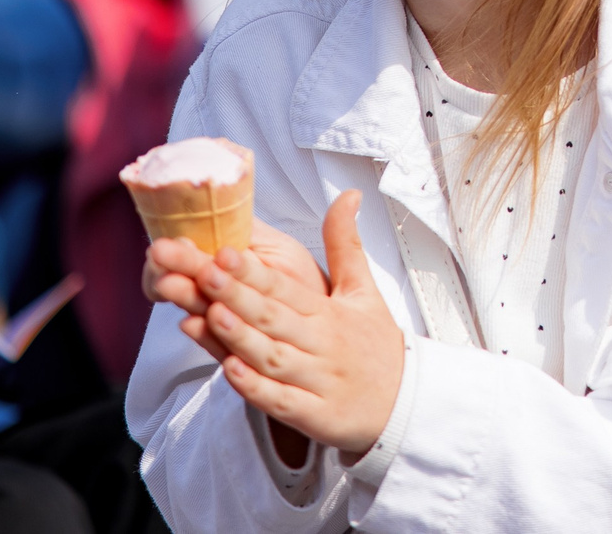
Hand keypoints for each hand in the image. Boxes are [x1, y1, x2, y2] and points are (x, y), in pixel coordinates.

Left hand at [152, 194, 403, 457]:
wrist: (407, 402)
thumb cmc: (376, 343)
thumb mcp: (365, 290)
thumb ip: (345, 245)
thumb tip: (347, 196)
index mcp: (330, 312)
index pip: (286, 288)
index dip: (254, 272)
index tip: (225, 251)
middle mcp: (323, 343)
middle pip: (274, 318)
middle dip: (238, 296)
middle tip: (204, 272)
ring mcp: (318, 380)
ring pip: (273, 358)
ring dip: (242, 337)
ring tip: (210, 315)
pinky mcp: (315, 415)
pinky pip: (282, 401)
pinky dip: (257, 388)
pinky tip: (231, 371)